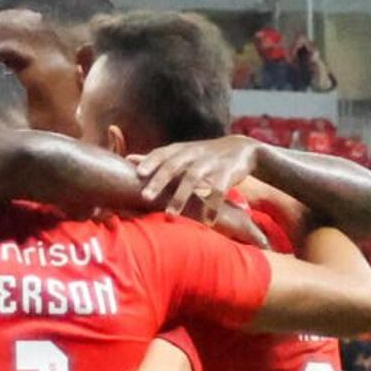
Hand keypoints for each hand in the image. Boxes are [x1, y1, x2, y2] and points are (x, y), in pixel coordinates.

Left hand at [133, 135, 257, 222]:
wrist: (242, 148)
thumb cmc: (203, 154)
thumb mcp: (182, 152)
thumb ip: (157, 158)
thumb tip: (128, 159)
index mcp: (181, 150)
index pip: (162, 154)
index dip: (149, 162)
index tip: (137, 174)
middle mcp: (193, 154)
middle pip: (173, 166)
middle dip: (159, 181)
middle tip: (145, 198)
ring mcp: (210, 163)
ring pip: (193, 179)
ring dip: (180, 198)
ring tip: (170, 216)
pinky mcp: (227, 173)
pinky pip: (219, 191)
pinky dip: (213, 206)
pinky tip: (208, 222)